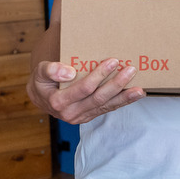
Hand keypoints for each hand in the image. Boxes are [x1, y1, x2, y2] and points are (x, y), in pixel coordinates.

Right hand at [27, 58, 145, 124]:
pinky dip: (123, 102)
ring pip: (105, 106)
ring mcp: (81, 116)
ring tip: (139, 89)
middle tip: (130, 70)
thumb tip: (69, 71)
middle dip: (116, 84)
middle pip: (98, 98)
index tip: (113, 61)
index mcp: (58, 101)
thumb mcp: (40, 72)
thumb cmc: (43, 81)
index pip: (83, 88)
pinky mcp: (89, 116)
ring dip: (124, 97)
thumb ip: (51, 69)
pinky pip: (107, 109)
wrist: (41, 97)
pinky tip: (136, 95)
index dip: (99, 75)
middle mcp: (70, 113)